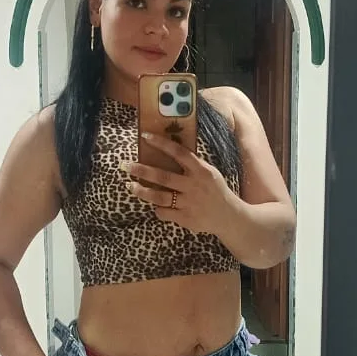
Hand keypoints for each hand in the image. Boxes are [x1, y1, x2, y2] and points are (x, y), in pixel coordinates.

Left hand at [120, 134, 234, 235]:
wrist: (229, 216)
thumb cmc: (216, 191)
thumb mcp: (210, 173)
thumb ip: (193, 164)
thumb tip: (169, 150)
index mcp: (201, 171)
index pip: (179, 153)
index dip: (161, 144)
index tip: (145, 137)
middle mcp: (194, 186)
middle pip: (163, 176)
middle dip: (142, 170)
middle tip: (126, 166)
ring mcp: (189, 203)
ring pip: (160, 197)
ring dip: (143, 192)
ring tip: (130, 186)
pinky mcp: (186, 218)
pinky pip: (164, 213)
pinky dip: (157, 209)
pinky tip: (154, 205)